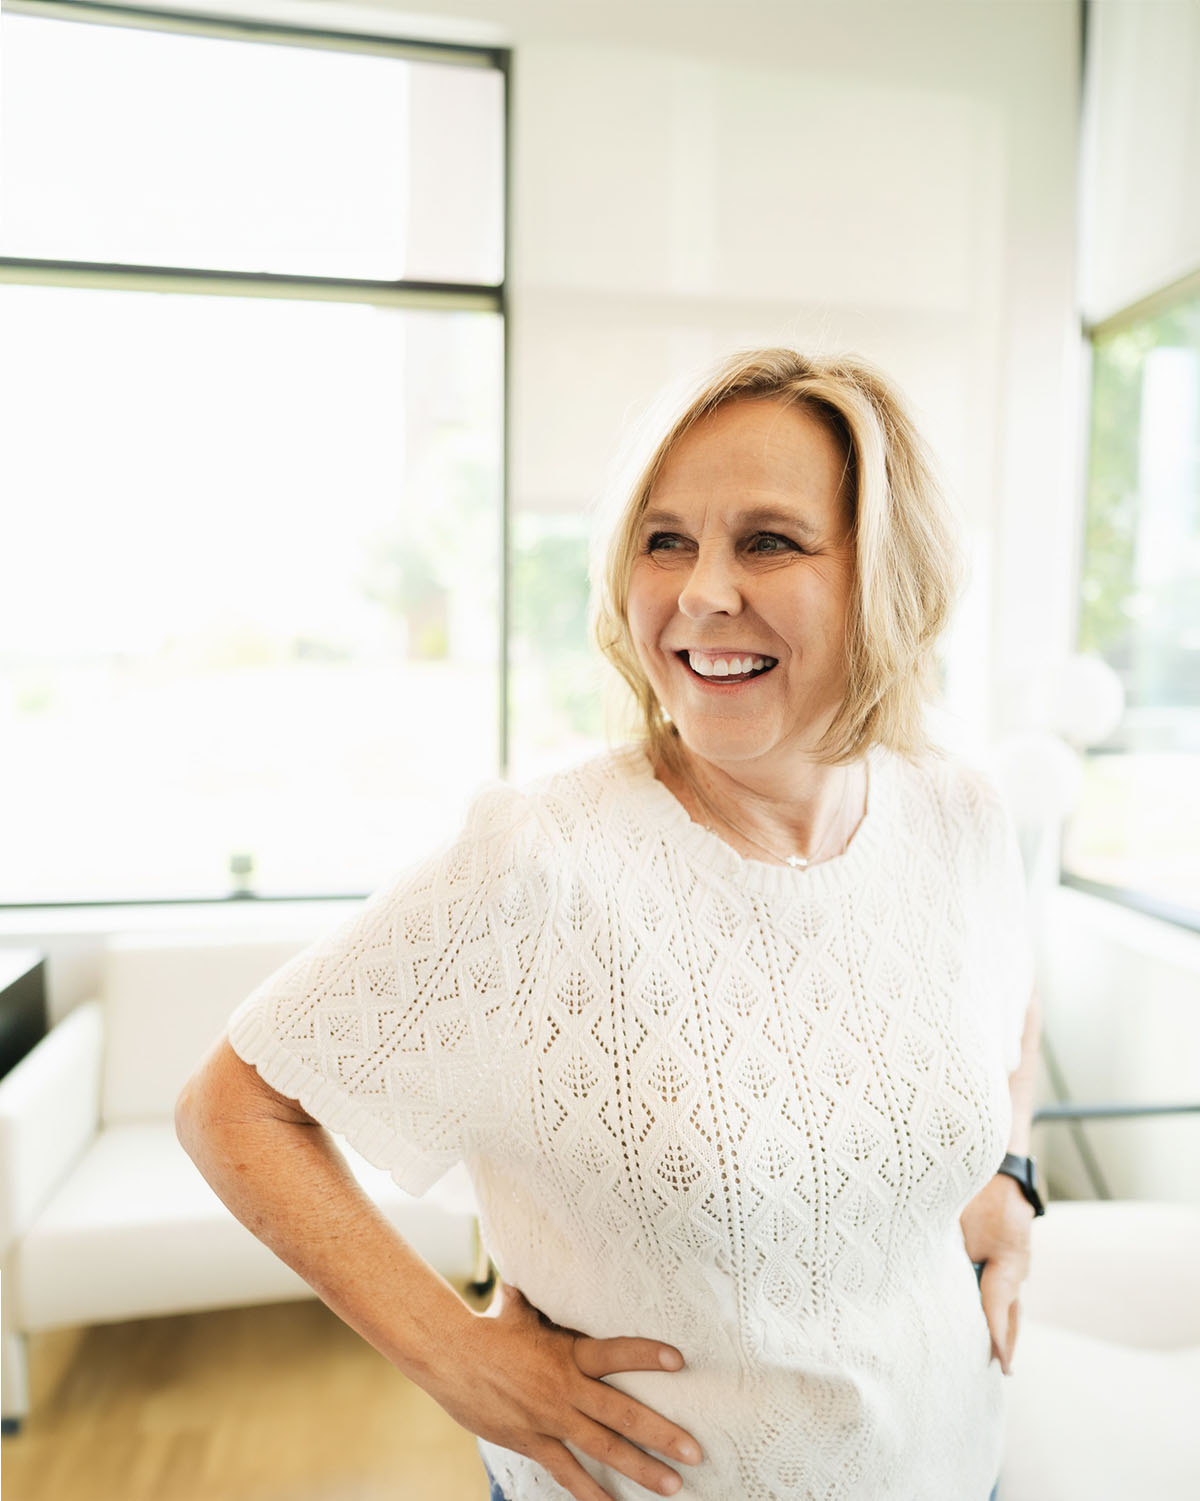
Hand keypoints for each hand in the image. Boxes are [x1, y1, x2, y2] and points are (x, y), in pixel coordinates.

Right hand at [420, 1279, 703, 1500]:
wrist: (448, 1358)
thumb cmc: (488, 1330)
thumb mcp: (521, 1310)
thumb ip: (540, 1298)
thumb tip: (538, 1270)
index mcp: (568, 1353)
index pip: (616, 1352)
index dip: (647, 1355)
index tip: (680, 1360)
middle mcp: (565, 1389)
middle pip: (622, 1414)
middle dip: (662, 1434)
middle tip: (696, 1451)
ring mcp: (551, 1420)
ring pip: (603, 1450)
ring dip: (641, 1469)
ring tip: (673, 1485)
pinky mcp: (533, 1443)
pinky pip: (568, 1474)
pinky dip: (592, 1495)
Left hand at [959, 1174, 1034, 1374]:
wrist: (1001, 1163)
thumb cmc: (976, 1191)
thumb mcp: (957, 1221)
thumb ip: (946, 1251)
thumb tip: (926, 1275)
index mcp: (1007, 1264)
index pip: (998, 1310)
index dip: (996, 1338)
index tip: (1000, 1364)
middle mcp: (1018, 1267)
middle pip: (1012, 1312)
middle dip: (1007, 1340)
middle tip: (1004, 1369)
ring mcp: (1019, 1260)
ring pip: (1012, 1299)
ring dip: (1006, 1322)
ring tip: (999, 1350)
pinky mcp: (1012, 1251)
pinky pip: (1007, 1284)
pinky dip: (1002, 1302)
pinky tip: (991, 1311)